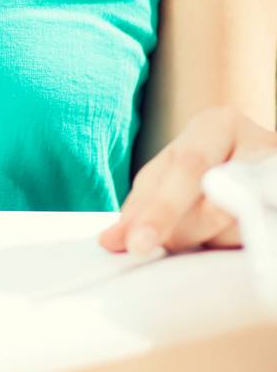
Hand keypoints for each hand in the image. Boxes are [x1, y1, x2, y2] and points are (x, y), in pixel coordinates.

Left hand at [99, 104, 276, 256]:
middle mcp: (255, 140)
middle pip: (215, 200)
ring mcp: (276, 170)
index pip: (187, 166)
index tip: (138, 244)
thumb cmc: (210, 166)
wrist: (263, 165)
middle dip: (183, 231)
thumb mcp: (171, 175)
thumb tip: (112, 241)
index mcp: (217, 124)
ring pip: (240, 225)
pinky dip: (239, 247)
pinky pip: (261, 234)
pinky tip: (229, 244)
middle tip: (161, 248)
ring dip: (212, 242)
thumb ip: (141, 205)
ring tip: (205, 235)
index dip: (161, 210)